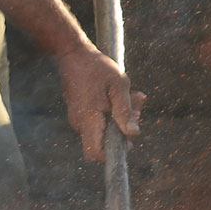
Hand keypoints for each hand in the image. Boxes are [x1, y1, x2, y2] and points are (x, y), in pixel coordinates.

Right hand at [56, 46, 142, 162]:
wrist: (73, 54)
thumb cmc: (97, 68)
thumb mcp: (118, 86)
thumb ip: (125, 111)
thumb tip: (133, 135)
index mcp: (89, 120)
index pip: (95, 154)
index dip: (112, 154)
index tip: (127, 140)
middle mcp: (80, 124)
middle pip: (104, 143)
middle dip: (124, 130)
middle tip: (137, 105)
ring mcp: (78, 120)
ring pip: (104, 131)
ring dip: (121, 118)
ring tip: (132, 95)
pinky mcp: (80, 114)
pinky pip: (99, 122)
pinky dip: (112, 113)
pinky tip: (120, 96)